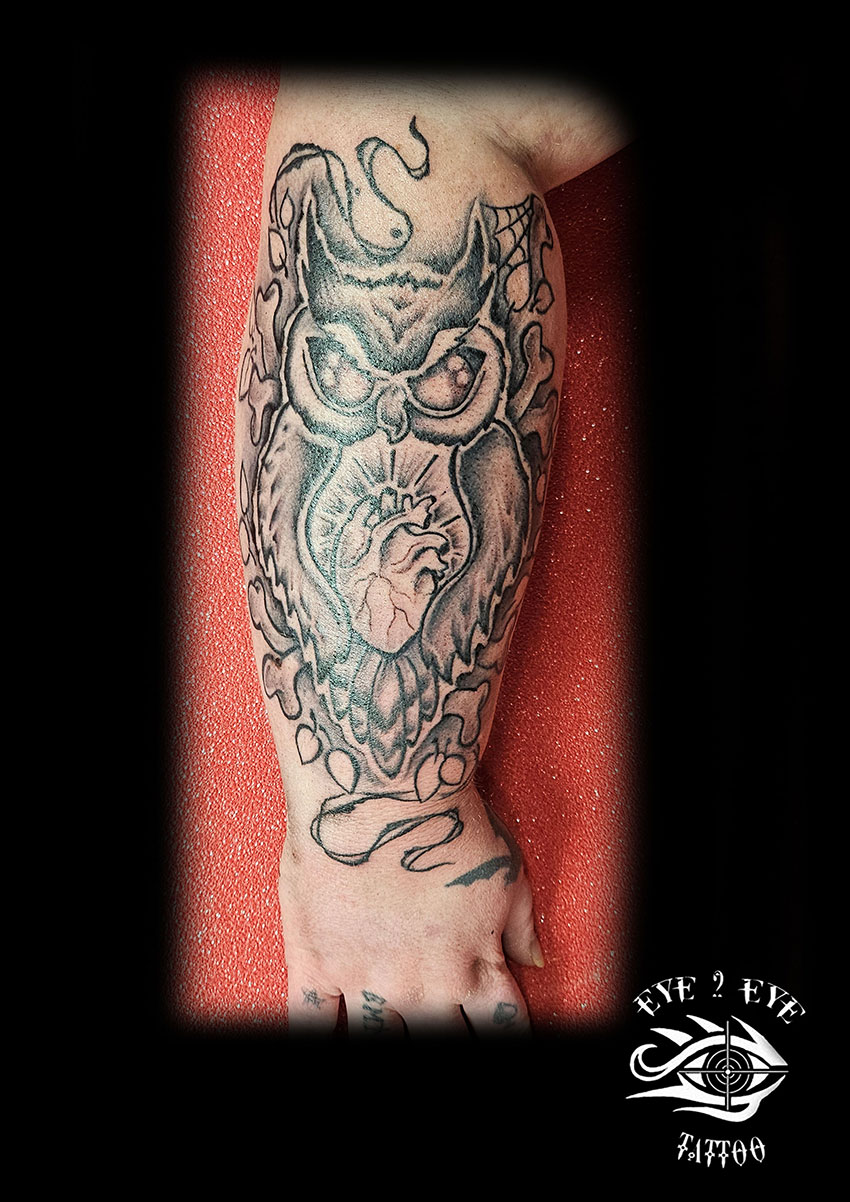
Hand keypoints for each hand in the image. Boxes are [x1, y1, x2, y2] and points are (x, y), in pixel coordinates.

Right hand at [279, 779, 542, 1036]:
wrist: (385, 792)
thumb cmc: (449, 823)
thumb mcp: (507, 873)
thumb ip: (520, 926)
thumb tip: (532, 960)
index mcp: (471, 970)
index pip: (498, 1026)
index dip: (498, 1032)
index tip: (490, 1026)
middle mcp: (421, 988)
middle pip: (439, 1038)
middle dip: (444, 1032)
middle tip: (438, 1018)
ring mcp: (366, 979)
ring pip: (377, 1039)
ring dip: (386, 1035)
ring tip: (388, 1027)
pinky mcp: (316, 963)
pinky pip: (310, 1022)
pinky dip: (315, 1035)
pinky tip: (331, 1034)